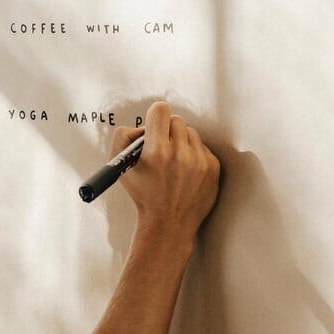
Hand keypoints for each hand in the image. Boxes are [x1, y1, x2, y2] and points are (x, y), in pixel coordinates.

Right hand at [109, 101, 219, 237]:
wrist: (169, 223)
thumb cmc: (144, 196)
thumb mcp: (120, 168)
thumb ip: (123, 138)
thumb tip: (139, 126)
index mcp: (157, 151)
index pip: (160, 110)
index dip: (155, 117)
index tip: (154, 126)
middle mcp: (180, 154)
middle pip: (176, 120)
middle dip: (167, 131)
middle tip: (162, 146)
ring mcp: (199, 160)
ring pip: (190, 133)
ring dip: (181, 143)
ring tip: (173, 163)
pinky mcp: (213, 167)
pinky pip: (202, 147)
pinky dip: (194, 155)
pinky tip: (185, 172)